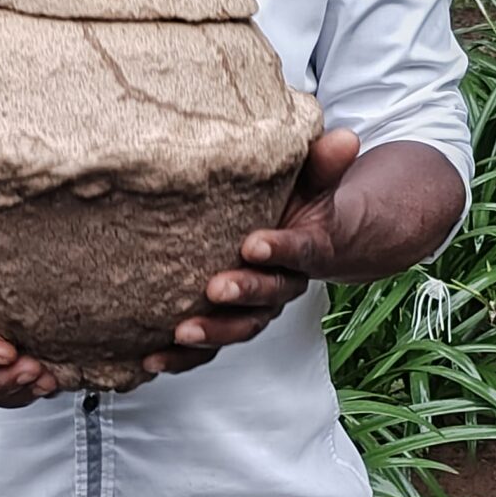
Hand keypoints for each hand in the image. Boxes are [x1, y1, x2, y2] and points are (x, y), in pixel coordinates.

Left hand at [148, 129, 363, 375]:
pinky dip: (183, 358)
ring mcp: (257, 309)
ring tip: (180, 333)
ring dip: (211, 334)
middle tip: (215, 289)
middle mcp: (284, 285)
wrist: (309, 241)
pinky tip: (152, 359)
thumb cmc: (302, 204)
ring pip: (239, 328)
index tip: (254, 244)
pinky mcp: (229, 323)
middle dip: (242, 295)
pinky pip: (210, 348)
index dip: (280, 250)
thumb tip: (344, 137)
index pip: (299, 251)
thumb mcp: (313, 180)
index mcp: (308, 250)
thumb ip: (323, 163)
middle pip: (267, 297)